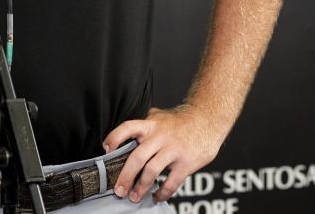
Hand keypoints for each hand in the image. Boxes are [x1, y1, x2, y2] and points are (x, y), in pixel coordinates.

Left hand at [103, 106, 224, 202]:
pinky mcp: (186, 162)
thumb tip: (129, 131)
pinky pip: (171, 182)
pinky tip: (157, 196)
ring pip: (151, 171)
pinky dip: (162, 192)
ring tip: (134, 197)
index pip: (128, 128)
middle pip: (137, 157)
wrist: (208, 119)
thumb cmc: (182, 120)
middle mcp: (160, 136)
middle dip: (125, 176)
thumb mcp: (161, 116)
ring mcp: (173, 149)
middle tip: (118, 190)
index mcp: (151, 124)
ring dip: (140, 187)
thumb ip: (146, 123)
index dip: (114, 138)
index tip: (106, 150)